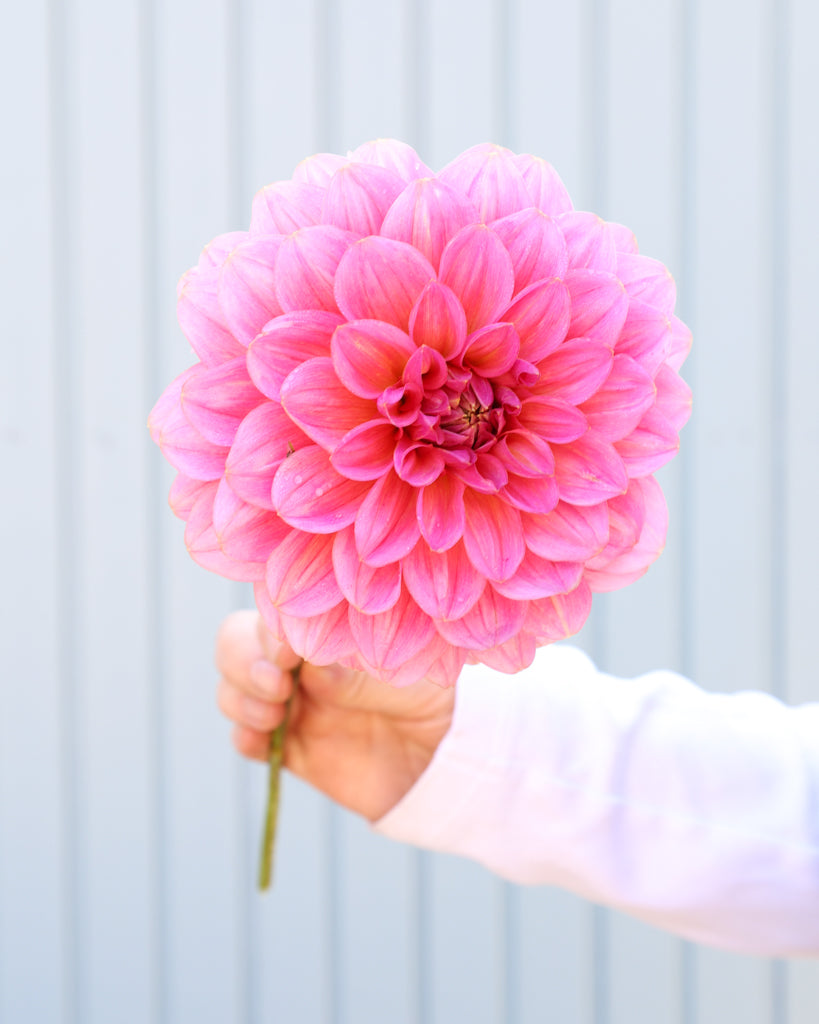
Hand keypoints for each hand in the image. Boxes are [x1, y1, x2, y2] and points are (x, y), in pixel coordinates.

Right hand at [215, 610, 455, 821]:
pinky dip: (244, 735)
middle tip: (278, 685)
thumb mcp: (398, 674)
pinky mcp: (288, 747)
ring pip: (232, 689)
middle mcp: (297, 662)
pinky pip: (244, 738)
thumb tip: (308, 661)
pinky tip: (267, 739)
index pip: (271, 614)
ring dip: (240, 698)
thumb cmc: (427, 694)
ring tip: (276, 713)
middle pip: (235, 644)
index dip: (269, 631)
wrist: (442, 756)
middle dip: (242, 661)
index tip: (289, 650)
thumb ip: (352, 670)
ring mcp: (289, 704)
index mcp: (321, 630)